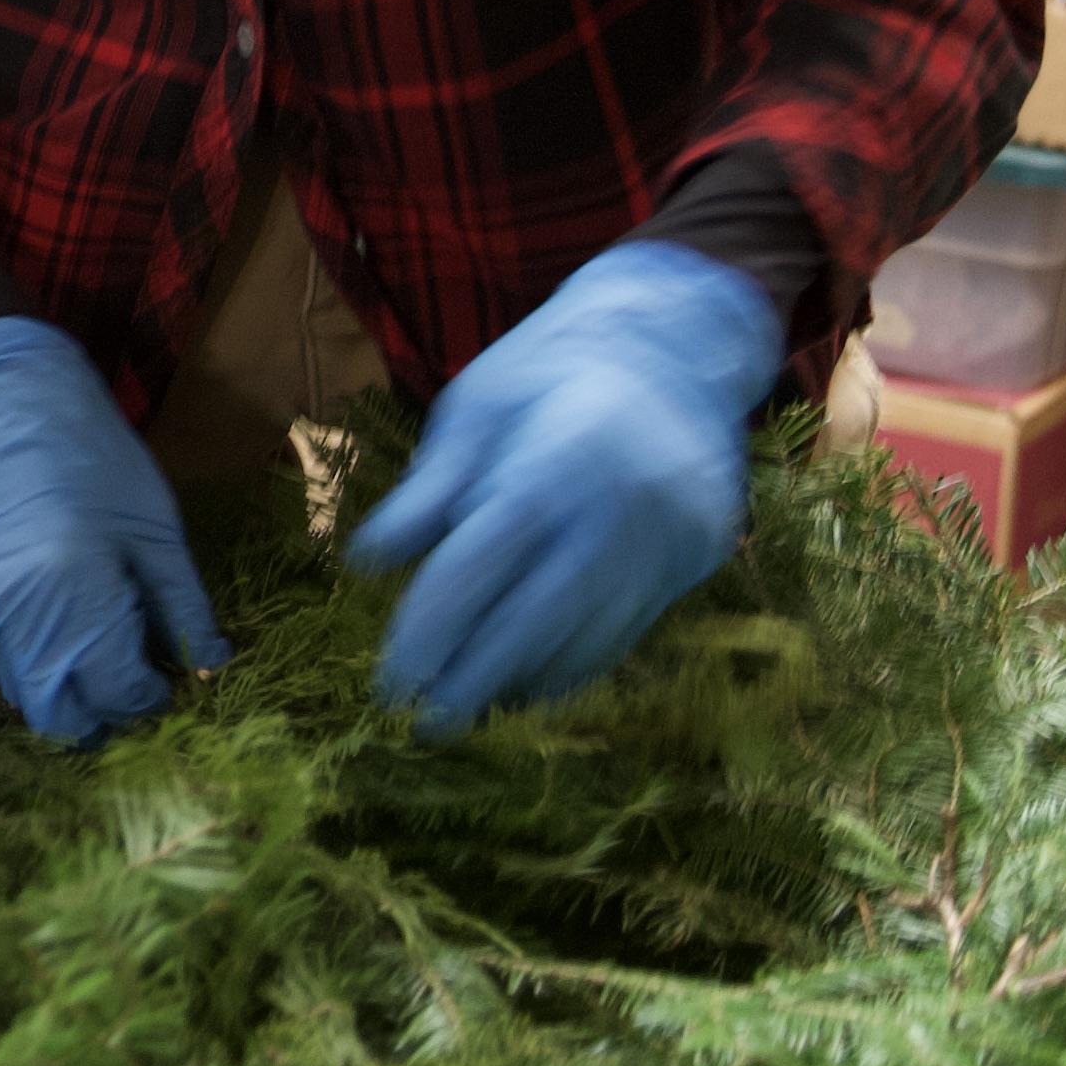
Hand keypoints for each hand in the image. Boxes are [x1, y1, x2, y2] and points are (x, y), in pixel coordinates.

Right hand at [0, 317, 226, 743]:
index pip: (115, 692)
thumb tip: (209, 667)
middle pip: (59, 716)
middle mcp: (8, 609)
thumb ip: (182, 606)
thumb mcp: (153, 526)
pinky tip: (29, 600)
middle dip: (98, 710)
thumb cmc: (88, 457)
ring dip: (56, 679)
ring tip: (72, 621)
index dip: (145, 697)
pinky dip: (16, 651)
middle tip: (119, 677)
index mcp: (73, 584)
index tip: (158, 679)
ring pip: (19, 694)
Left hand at [347, 240, 788, 729]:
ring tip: (469, 708)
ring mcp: (666, 538)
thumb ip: (430, 489)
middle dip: (474, 680)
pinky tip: (530, 682)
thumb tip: (367, 565)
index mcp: (550, 463)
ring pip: (588, 637)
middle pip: (535, 620)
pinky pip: (629, 630)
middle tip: (425, 725)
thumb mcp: (477, 404)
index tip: (391, 683)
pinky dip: (576, 664)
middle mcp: (616, 509)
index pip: (478, 569)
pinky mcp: (697, 557)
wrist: (678, 341)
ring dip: (523, 680)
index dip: (430, 634)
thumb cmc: (554, 368)